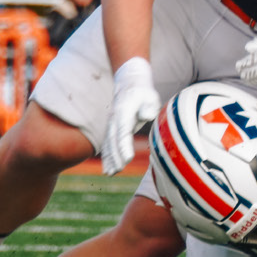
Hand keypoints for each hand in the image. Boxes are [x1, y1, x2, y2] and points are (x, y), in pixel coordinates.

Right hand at [102, 57, 157, 175]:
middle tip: (118, 171)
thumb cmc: (144, 92)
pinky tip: (108, 168)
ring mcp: (111, 123)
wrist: (129, 83)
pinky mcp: (112, 128)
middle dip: (115, 156)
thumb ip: (148, 106)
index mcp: (124, 111)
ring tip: (110, 173)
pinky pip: (108, 143)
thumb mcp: (149, 96)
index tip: (127, 160)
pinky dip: (107, 156)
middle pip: (113, 140)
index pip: (124, 132)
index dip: (124, 146)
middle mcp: (115, 118)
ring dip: (109, 158)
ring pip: (108, 143)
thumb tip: (146, 116)